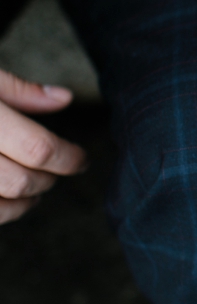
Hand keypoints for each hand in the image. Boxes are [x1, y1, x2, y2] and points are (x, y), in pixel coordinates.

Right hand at [0, 70, 86, 224]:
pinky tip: (6, 201)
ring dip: (22, 204)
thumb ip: (18, 90)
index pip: (38, 148)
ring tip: (34, 192)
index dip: (68, 158)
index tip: (82, 160)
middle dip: (46, 180)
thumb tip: (64, 98)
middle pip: (20, 182)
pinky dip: (0, 212)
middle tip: (56, 172)